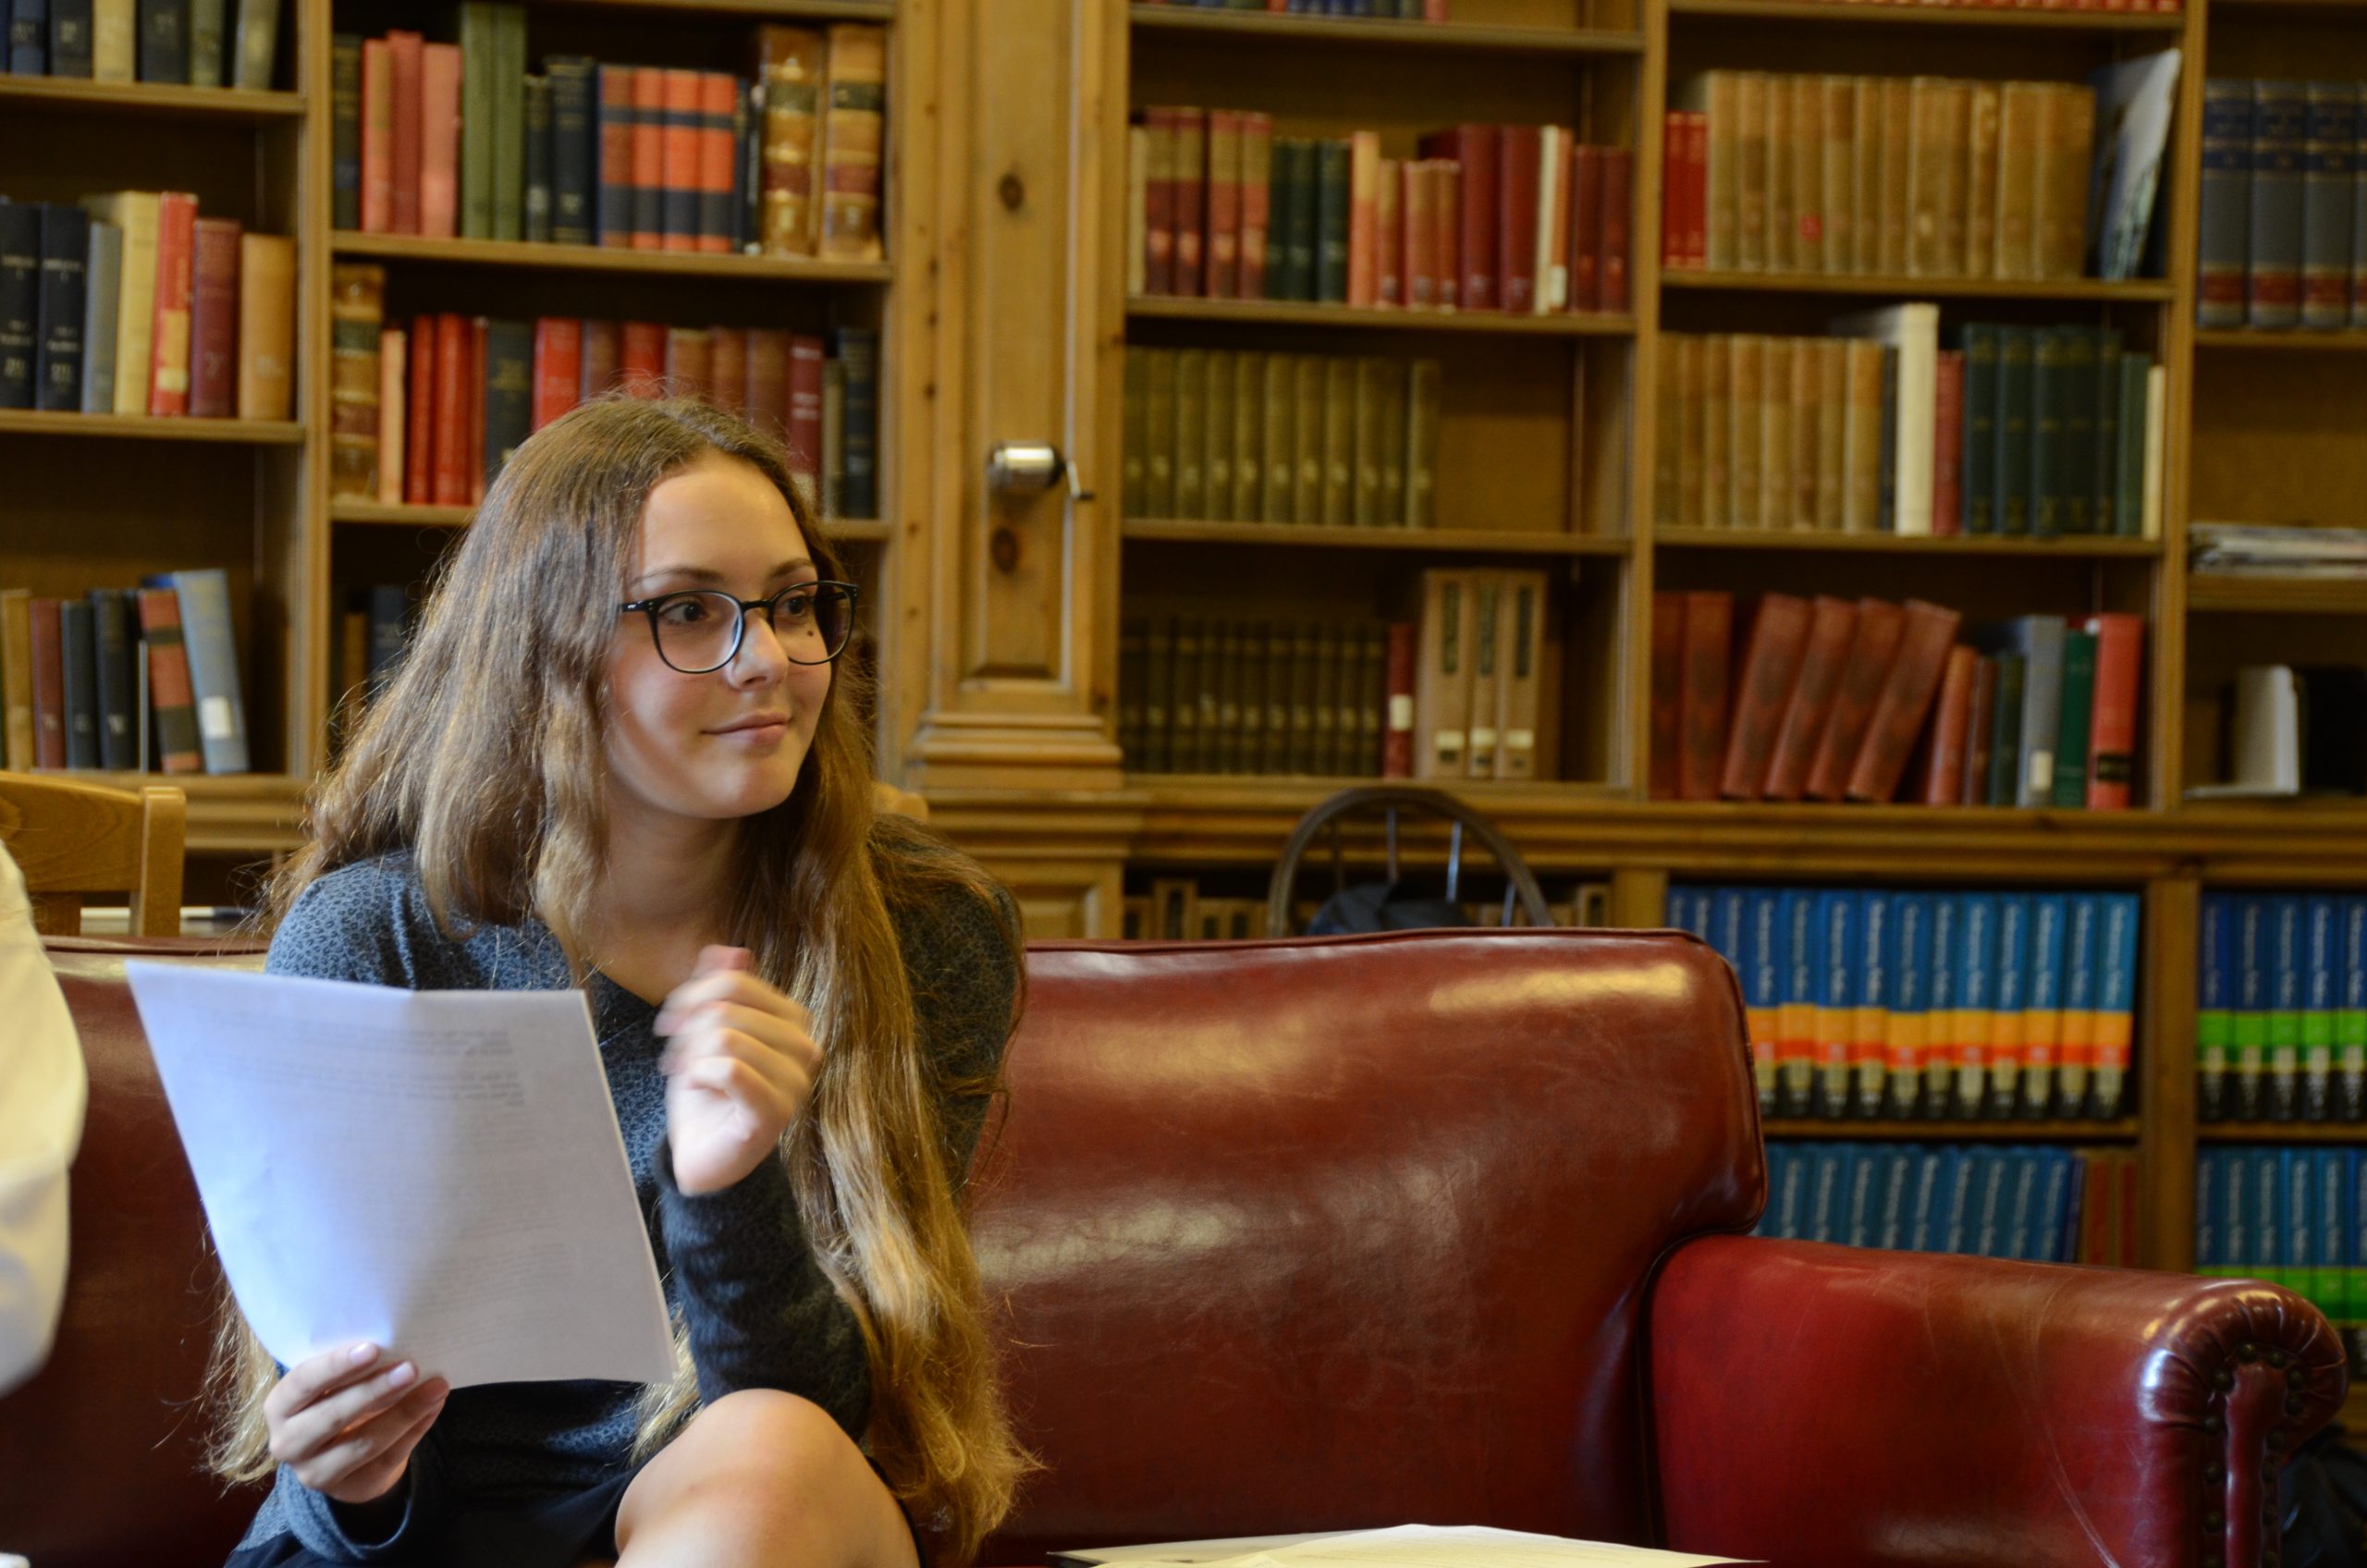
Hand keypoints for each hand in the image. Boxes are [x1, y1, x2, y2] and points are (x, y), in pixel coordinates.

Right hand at [263, 1341, 448, 1505]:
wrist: (341, 1455)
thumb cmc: (337, 1400)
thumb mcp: (332, 1385)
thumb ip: (353, 1368)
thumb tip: (401, 1343)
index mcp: (280, 1406)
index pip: (302, 1383)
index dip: (336, 1366)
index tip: (372, 1348)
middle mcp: (288, 1443)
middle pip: (332, 1416)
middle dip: (374, 1390)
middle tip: (411, 1368)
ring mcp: (315, 1472)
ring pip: (363, 1443)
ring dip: (404, 1412)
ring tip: (436, 1387)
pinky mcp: (349, 1488)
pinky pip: (388, 1458)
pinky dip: (415, 1429)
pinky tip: (434, 1406)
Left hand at [655, 945, 822, 1195]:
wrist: (702, 1155)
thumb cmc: (707, 1094)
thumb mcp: (704, 1033)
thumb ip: (719, 990)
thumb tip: (729, 950)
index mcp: (792, 1023)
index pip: (736, 981)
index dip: (693, 994)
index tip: (672, 1021)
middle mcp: (804, 1048)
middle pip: (728, 1007)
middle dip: (689, 1030)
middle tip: (676, 1056)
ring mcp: (794, 1083)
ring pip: (725, 1037)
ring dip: (692, 1057)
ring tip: (689, 1076)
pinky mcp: (774, 1113)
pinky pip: (730, 1070)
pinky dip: (700, 1076)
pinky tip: (698, 1088)